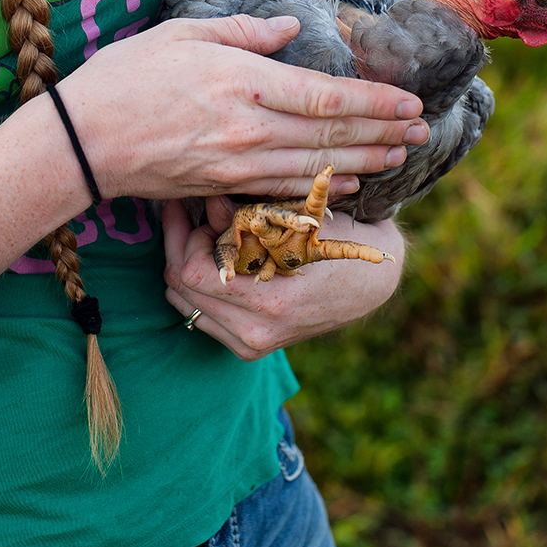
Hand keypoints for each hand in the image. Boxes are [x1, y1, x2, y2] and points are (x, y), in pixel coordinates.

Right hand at [57, 13, 427, 202]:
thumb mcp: (184, 34)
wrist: (82, 141)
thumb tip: (288, 27)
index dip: (376, 102)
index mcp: (245, 84)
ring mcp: (239, 165)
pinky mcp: (224, 188)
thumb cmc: (126, 77)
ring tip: (398, 156)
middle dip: (383, 133)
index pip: (328, 96)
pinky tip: (348, 181)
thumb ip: (243, 31)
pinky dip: (325, 184)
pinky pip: (287, 188)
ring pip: (317, 166)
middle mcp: (251, 130)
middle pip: (333, 134)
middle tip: (421, 131)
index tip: (409, 102)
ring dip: (364, 162)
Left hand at [162, 195, 404, 359]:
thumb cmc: (335, 242)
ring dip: (185, 267)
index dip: (181, 236)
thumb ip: (245, 216)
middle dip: (178, 247)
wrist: (367, 283)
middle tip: (188, 216)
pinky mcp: (250, 347)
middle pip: (181, 291)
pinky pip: (202, 316)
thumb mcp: (293, 221)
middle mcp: (256, 332)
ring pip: (185, 305)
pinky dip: (198, 288)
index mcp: (269, 301)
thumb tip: (206, 200)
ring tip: (204, 236)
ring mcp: (252, 344)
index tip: (186, 206)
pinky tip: (214, 261)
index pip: (191, 273)